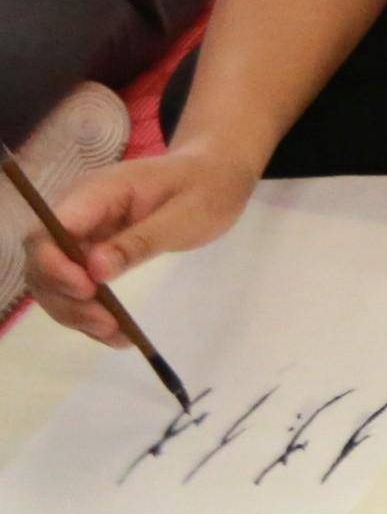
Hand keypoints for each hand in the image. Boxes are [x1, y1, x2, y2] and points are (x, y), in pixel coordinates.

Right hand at [20, 148, 257, 345]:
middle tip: (106, 322)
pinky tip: (118, 335)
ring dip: (75, 312)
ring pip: (53, 281)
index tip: (86, 290)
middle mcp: (79, 214)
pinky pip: (75, 288)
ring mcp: (82, 235)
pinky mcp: (90, 254)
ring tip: (116, 334)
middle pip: (43, 261)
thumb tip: (94, 269)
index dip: (54, 264)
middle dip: (65, 296)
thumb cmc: (205, 189)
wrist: (215, 177)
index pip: (50, 230)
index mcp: (98, 192)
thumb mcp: (184, 215)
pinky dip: (89, 314)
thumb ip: (139, 240)